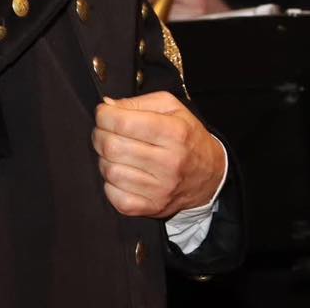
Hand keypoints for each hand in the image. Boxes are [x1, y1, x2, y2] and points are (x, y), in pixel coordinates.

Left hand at [92, 91, 224, 217]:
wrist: (209, 176)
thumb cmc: (187, 138)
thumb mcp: (172, 108)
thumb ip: (139, 102)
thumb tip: (108, 105)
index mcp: (174, 132)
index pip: (123, 122)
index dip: (104, 115)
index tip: (104, 113)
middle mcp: (168, 162)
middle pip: (112, 146)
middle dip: (100, 135)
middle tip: (105, 131)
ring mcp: (160, 188)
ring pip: (110, 171)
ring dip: (105, 159)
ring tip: (116, 153)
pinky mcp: (151, 207)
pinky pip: (114, 196)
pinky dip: (110, 183)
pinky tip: (121, 173)